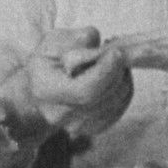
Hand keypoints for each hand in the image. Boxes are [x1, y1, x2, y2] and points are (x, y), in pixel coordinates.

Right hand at [0, 27, 132, 142]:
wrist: (43, 81)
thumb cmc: (50, 57)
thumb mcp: (56, 40)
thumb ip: (77, 39)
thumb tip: (96, 45)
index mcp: (46, 89)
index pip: (84, 90)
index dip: (105, 72)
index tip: (116, 52)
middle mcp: (59, 114)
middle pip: (102, 97)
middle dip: (117, 71)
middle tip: (119, 50)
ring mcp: (75, 125)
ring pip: (115, 102)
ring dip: (123, 78)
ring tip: (114, 60)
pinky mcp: (92, 127)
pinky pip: (119, 109)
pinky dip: (124, 90)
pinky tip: (115, 75)